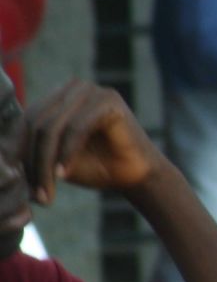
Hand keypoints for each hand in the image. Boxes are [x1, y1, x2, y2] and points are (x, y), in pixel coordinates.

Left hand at [24, 81, 166, 200]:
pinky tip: (65, 175)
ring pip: (52, 127)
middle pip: (36, 122)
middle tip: (35, 193)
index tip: (12, 179)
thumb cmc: (98, 167)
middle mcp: (73, 88)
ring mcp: (92, 91)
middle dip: (32, 161)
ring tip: (47, 191)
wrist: (138, 176)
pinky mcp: (108, 101)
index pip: (26, 119)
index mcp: (58, 96)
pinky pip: (75, 128)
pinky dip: (67, 153)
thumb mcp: (56, 159)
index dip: (16, 149)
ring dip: (46, 162)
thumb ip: (32, 152)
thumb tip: (1, 162)